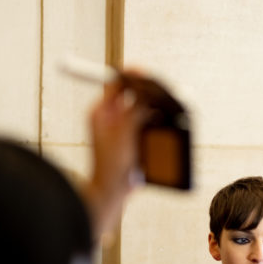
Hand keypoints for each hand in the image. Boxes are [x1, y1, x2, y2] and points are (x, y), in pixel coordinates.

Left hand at [83, 76, 148, 239]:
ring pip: (139, 110)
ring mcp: (120, 129)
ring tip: (162, 109)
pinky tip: (161, 124)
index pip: (115, 84)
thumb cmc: (111, 164)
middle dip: (145, 93)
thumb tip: (146, 93)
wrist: (112, 190)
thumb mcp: (124, 131)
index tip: (143, 72)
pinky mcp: (130, 141)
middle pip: (130, 95)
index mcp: (100, 112)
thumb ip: (135, 109)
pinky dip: (153, 123)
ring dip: (150, 109)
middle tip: (159, 91)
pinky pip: (144, 125)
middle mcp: (109, 118)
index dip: (130, 76)